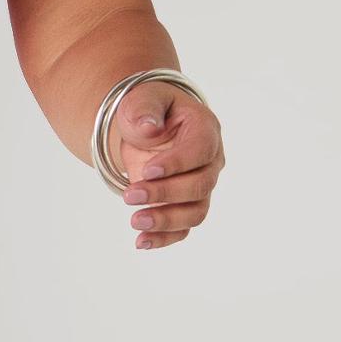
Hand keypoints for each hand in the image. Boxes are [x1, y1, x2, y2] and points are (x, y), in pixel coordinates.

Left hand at [107, 79, 224, 249]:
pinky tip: (141, 242)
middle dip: (165, 193)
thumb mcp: (142, 99)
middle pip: (200, 186)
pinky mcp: (185, 206)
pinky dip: (163, 238)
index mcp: (204, 130)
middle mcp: (209, 162)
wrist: (143, 129)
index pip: (200, 151)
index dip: (177, 164)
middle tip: (130, 194)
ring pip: (195, 212)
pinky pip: (182, 229)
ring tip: (136, 221)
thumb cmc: (148, 110)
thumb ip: (145, 109)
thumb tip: (149, 128)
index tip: (147, 170)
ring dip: (166, 220)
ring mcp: (200, 187)